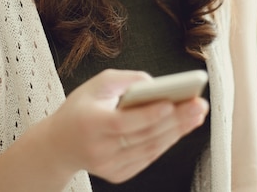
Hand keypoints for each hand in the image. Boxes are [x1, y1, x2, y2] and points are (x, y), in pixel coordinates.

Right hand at [45, 68, 208, 183]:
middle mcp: (99, 149)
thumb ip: (125, 80)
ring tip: (196, 114)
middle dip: (175, 120)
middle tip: (199, 105)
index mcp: (90, 123)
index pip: (124, 122)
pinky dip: (165, 142)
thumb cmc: (80, 108)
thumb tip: (155, 84)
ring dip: (177, 132)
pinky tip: (180, 128)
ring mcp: (109, 166)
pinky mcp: (117, 175)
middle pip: (144, 136)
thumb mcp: (96, 85)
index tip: (172, 101)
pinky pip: (147, 157)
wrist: (58, 145)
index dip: (149, 113)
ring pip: (150, 149)